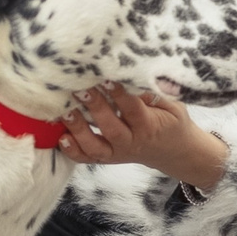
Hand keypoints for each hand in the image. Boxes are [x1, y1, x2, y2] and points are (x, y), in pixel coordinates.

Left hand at [58, 85, 227, 188]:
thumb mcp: (173, 106)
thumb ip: (155, 94)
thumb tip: (134, 76)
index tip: (107, 78)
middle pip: (111, 128)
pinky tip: (61, 138)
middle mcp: (132, 142)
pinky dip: (73, 151)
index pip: (133, 110)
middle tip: (80, 89)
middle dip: (95, 108)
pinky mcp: (108, 158)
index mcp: (149, 126)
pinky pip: (88, 159)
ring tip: (65, 112)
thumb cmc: (171, 121)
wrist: (174, 151)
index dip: (120, 94)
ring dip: (79, 130)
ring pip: (96, 147)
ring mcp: (118, 153)